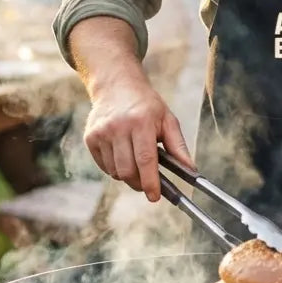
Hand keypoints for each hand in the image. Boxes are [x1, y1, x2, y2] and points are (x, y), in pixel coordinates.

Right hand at [83, 76, 193, 201]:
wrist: (116, 86)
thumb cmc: (146, 106)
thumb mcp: (167, 119)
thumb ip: (178, 146)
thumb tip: (191, 170)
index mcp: (141, 121)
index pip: (145, 159)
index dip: (150, 182)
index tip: (155, 197)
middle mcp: (118, 126)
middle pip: (127, 171)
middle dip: (139, 183)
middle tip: (148, 183)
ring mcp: (101, 132)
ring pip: (115, 172)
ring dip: (127, 176)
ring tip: (135, 162)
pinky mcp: (90, 137)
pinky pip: (104, 166)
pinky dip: (115, 168)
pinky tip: (122, 154)